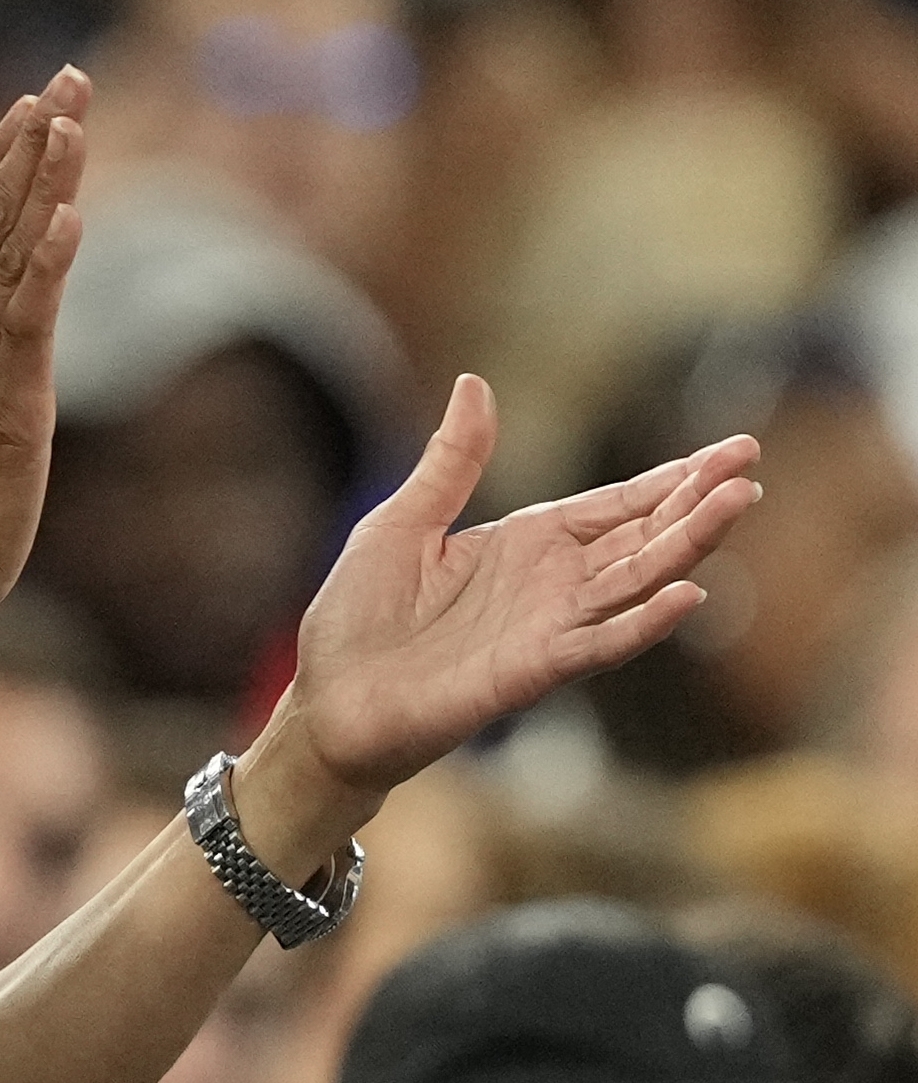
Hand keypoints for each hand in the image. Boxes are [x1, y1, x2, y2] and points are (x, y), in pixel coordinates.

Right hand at [0, 70, 87, 609]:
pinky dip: (48, 264)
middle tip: (67, 78)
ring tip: (71, 120)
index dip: (0, 157)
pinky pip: (29, 317)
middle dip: (28, 144)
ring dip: (41, 182)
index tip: (36, 102)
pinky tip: (70, 217)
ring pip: (8, 253)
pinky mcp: (11, 399)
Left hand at [287, 374, 761, 795]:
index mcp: (526, 543)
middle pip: (643, 536)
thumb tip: (475, 384)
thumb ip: (452, 462)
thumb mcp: (403, 520)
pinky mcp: (534, 669)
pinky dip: (645, 621)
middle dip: (697, 501)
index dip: (673, 479)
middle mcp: (552, 584)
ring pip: (637, 581)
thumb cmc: (361, 615)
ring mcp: (551, 627)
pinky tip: (687, 594)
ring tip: (735, 504)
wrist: (331, 698)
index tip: (733, 451)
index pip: (617, 504)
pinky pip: (602, 643)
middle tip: (752, 463)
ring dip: (687, 545)